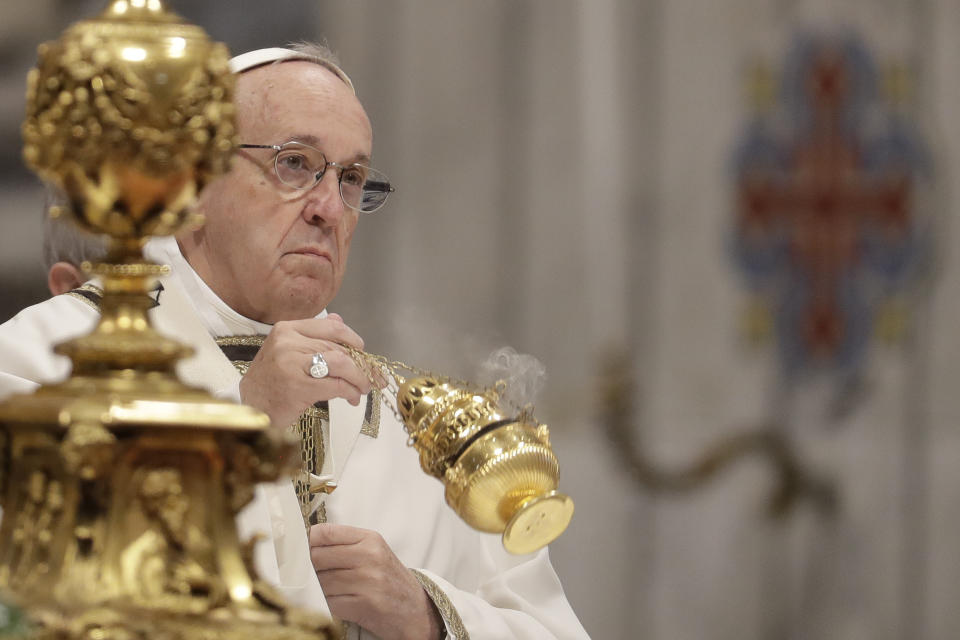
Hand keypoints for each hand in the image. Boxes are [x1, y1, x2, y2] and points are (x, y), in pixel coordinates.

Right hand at [239, 314, 372, 427]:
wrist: (250, 406)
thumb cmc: (272, 380)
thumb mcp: (288, 350)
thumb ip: (314, 335)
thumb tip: (340, 321)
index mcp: (287, 329)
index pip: (331, 327)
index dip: (353, 339)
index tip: (363, 351)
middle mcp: (288, 343)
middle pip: (338, 348)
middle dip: (361, 364)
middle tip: (372, 376)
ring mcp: (292, 364)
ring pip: (341, 364)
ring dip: (359, 377)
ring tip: (363, 387)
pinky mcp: (298, 387)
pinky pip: (335, 385)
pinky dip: (349, 391)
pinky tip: (351, 397)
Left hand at [309, 524, 444, 639]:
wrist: (417, 611)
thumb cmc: (390, 581)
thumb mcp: (374, 553)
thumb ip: (345, 546)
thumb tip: (304, 546)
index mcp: (370, 539)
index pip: (325, 532)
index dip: (306, 542)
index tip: (299, 551)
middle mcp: (369, 556)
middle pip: (318, 557)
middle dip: (308, 568)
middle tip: (305, 575)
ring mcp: (368, 580)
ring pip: (321, 582)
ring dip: (316, 589)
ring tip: (320, 591)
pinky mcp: (364, 604)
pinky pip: (329, 602)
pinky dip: (324, 605)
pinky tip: (330, 603)